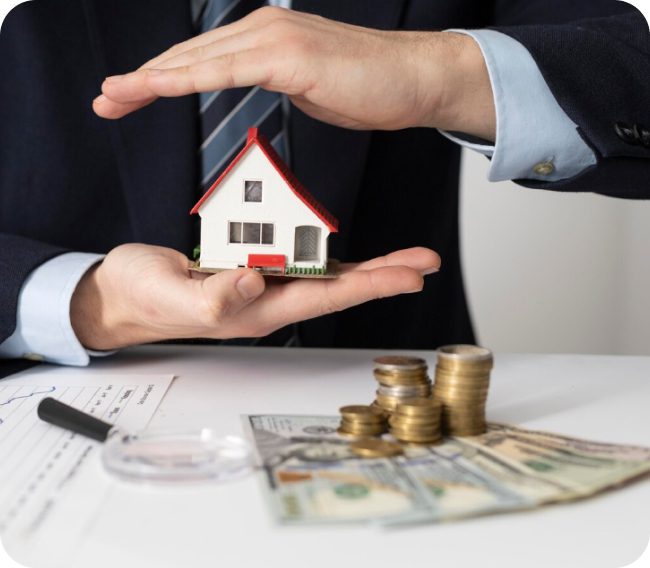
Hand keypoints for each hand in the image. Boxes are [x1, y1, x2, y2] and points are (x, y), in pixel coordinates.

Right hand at [70, 244, 439, 349]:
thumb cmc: (142, 297)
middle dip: (384, 276)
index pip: (325, 297)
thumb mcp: (171, 295)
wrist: (121, 295)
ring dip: (367, 267)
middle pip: (338, 288)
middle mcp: (267, 302)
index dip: (371, 286)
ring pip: (324, 276)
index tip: (409, 275)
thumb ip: (211, 296)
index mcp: (255, 311)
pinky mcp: (251, 272)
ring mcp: (261, 288)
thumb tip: (254, 282)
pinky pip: (299, 263)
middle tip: (425, 262)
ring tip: (404, 257)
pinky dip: (328, 255)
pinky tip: (350, 255)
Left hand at [94, 7, 494, 139]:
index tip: (128, 95)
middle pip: (188, 57)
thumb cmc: (368, 87)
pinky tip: (156, 88)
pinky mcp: (289, 55)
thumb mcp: (309, 87)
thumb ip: (277, 83)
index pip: (201, 61)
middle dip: (141, 79)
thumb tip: (259, 88)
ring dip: (150, 79)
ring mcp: (275, 38)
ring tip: (114, 95)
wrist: (414, 78)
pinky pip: (227, 71)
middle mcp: (263, 30)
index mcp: (265, 39)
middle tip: (105, 98)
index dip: (160, 78)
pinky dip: (187, 79)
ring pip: (199, 60)